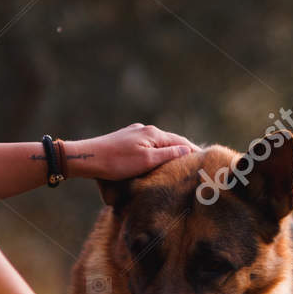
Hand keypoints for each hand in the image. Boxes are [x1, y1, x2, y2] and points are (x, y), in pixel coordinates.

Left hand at [65, 123, 197, 181]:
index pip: (180, 142)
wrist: (87, 158)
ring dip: (169, 152)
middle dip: (183, 151)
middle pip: (170, 141)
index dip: (194, 151)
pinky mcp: (125, 140)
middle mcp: (145, 130)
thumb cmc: (116, 162)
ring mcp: (134, 133)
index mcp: (153, 133)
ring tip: (178, 163)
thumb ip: (168, 155)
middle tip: (196, 163)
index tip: (206, 159)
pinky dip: (156, 152)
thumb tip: (188, 150)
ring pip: (158, 143)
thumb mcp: (146, 161)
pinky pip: (147, 145)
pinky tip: (155, 160)